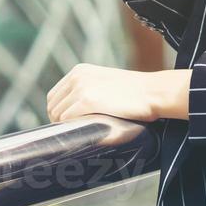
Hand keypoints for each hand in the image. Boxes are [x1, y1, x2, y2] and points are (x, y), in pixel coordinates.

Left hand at [46, 64, 189, 123]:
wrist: (153, 92)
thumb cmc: (134, 93)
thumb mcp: (105, 84)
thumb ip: (87, 92)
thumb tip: (71, 114)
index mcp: (79, 71)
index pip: (53, 96)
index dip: (56, 113)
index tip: (66, 126)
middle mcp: (77, 76)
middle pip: (52, 106)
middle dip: (58, 122)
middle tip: (72, 134)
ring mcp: (81, 87)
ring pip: (58, 114)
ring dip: (65, 127)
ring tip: (80, 133)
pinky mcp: (88, 100)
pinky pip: (68, 119)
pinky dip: (72, 128)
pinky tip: (84, 131)